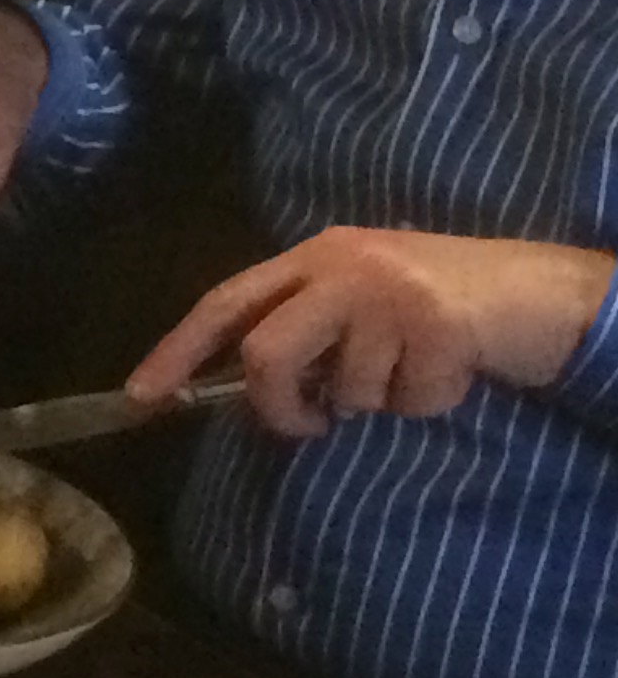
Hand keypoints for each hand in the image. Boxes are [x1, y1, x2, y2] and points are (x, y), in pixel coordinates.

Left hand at [130, 229, 614, 440]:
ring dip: (378, 402)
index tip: (142, 396)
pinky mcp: (438, 326)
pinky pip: (407, 403)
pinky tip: (450, 372)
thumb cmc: (439, 300)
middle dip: (281, 406)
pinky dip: (427, 405)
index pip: (225, 302)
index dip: (179, 349)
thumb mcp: (359, 298)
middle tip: (313, 422)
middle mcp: (342, 265)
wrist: (536, 287)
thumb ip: (305, 327)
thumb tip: (247, 390)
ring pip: (345, 390)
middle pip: (266, 355)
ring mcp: (390, 293)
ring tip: (413, 369)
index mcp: (314, 255)